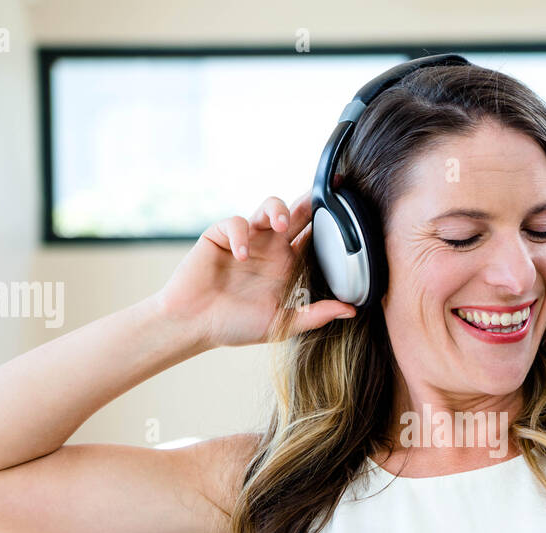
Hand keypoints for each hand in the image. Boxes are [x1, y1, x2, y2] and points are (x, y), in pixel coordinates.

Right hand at [154, 190, 357, 347]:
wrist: (193, 324)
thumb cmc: (234, 326)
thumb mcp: (282, 324)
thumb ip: (315, 315)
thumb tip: (351, 311)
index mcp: (287, 266)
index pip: (313, 239)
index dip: (329, 226)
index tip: (348, 214)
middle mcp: (270, 249)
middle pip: (296, 215)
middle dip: (311, 201)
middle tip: (326, 192)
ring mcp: (247, 240)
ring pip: (269, 208)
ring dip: (277, 210)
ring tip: (281, 224)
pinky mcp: (221, 235)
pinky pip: (236, 223)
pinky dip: (241, 234)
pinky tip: (241, 255)